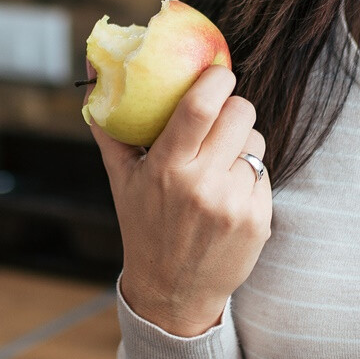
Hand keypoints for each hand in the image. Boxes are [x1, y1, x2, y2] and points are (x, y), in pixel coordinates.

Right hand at [90, 65, 272, 338]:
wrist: (173, 292)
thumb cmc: (144, 225)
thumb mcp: (121, 178)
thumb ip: (110, 124)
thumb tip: (95, 66)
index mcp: (166, 169)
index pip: (200, 107)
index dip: (216, 79)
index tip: (218, 72)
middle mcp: (201, 185)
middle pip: (240, 114)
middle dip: (234, 106)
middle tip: (222, 114)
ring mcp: (233, 204)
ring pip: (257, 142)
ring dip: (243, 144)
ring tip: (220, 165)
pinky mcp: (258, 220)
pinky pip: (264, 174)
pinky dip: (250, 177)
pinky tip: (229, 196)